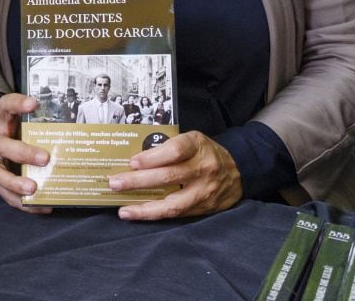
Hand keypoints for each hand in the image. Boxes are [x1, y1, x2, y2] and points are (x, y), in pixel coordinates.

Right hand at [0, 93, 52, 213]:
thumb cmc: (23, 133)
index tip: (33, 103)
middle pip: (1, 144)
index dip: (17, 104)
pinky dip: (23, 202)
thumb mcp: (29, 124)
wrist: (3, 147)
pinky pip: (6, 195)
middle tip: (44, 158)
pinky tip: (43, 206)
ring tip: (33, 188)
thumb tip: (87, 127)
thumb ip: (46, 123)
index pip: (5, 105)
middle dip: (22, 152)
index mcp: (2, 120)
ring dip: (15, 182)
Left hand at [107, 131, 241, 220]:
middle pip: (169, 176)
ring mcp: (204, 191)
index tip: (133, 162)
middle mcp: (203, 168)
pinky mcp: (203, 208)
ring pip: (173, 202)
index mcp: (198, 145)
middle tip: (115, 183)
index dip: (153, 157)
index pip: (176, 150)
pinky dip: (154, 215)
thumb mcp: (192, 140)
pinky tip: (136, 213)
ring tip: (123, 210)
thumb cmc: (205, 152)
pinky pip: (176, 214)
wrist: (239, 170)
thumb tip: (135, 158)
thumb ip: (168, 146)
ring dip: (145, 207)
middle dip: (138, 181)